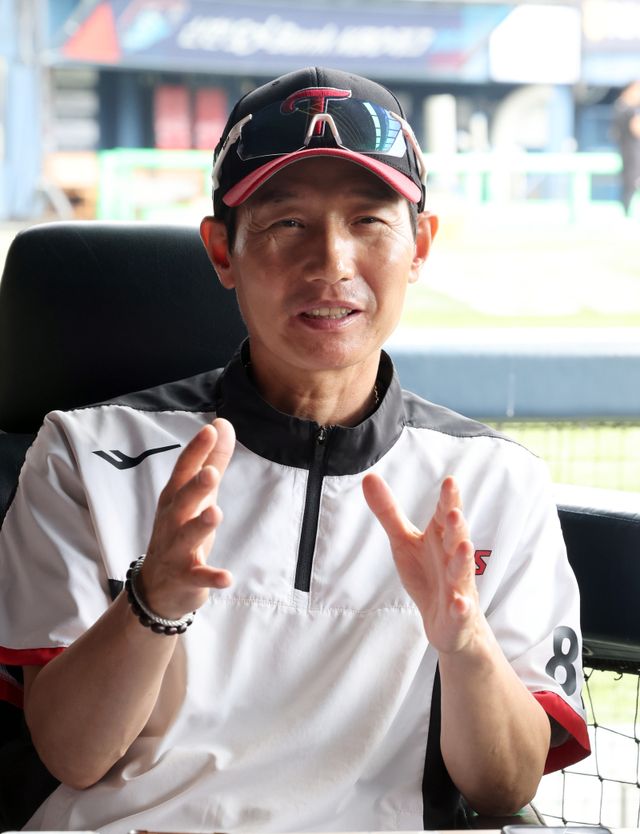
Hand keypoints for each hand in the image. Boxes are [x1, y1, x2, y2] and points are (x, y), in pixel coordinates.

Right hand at [140, 418, 235, 618]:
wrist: (157, 587)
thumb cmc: (180, 530)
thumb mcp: (197, 495)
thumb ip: (212, 460)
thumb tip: (223, 424)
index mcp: (175, 498)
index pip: (184, 470)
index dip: (197, 450)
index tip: (211, 430)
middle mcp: (173, 520)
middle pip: (183, 500)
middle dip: (195, 487)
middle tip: (210, 473)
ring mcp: (177, 549)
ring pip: (189, 536)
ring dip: (201, 525)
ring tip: (216, 513)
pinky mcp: (187, 577)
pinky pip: (199, 576)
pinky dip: (212, 577)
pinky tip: (227, 577)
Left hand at [362, 474, 480, 653]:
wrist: (448, 621)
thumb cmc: (427, 574)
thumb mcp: (404, 540)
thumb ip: (389, 511)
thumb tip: (369, 477)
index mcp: (441, 537)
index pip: (445, 514)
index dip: (448, 499)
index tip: (450, 481)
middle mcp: (452, 558)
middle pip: (456, 538)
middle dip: (457, 525)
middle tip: (453, 511)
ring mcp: (458, 586)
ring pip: (462, 571)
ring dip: (464, 559)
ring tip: (464, 547)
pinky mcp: (458, 612)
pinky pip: (461, 609)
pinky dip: (461, 606)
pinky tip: (459, 602)